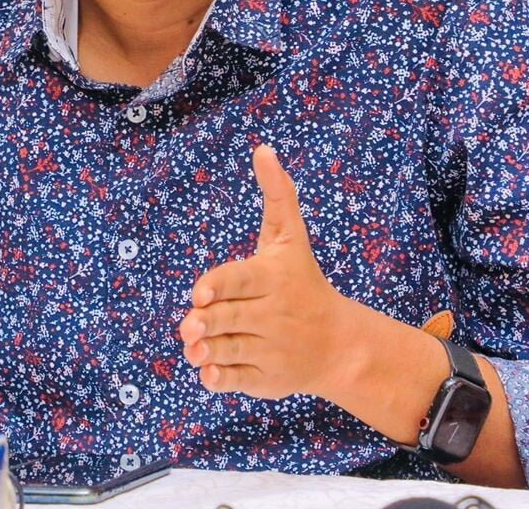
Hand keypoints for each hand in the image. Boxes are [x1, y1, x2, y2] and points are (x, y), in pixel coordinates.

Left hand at [178, 144, 353, 399]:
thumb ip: (277, 195)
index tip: (198, 295)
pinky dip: (220, 378)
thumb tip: (263, 148)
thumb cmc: (303, 281)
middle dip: (206, 323)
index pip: (238, 281)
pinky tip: (208, 371)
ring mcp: (271, 350)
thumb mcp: (291, 238)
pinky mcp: (266, 379)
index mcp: (273, 279)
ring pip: (228, 350)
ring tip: (194, 346)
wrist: (339, 344)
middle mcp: (273, 316)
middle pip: (228, 318)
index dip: (217, 287)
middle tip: (189, 326)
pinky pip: (236, 380)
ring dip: (206, 351)